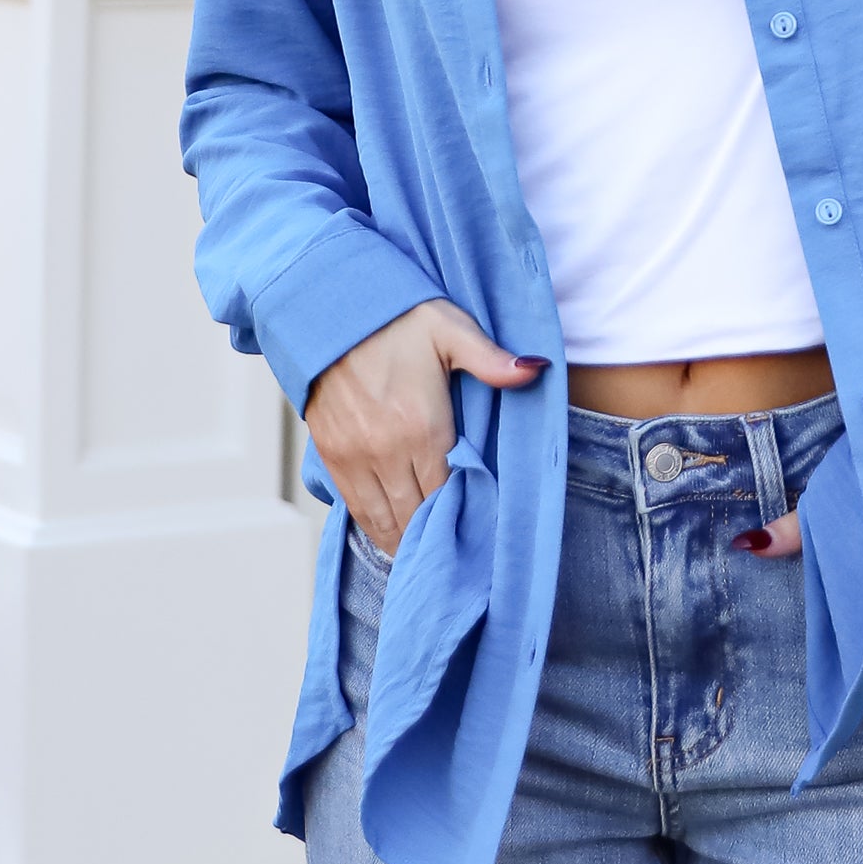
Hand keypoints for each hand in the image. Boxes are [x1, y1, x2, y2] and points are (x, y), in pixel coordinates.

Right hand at [305, 302, 541, 558]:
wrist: (327, 308)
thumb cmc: (395, 317)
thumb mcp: (449, 329)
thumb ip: (491, 359)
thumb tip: (535, 369)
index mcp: (423, 425)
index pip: (449, 493)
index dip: (466, 516)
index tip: (482, 529)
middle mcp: (386, 449)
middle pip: (418, 515)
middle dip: (438, 536)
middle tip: (459, 553)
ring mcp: (354, 456)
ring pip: (385, 520)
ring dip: (407, 541)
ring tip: (427, 555)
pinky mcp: (331, 456)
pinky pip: (356, 509)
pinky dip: (376, 528)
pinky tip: (393, 538)